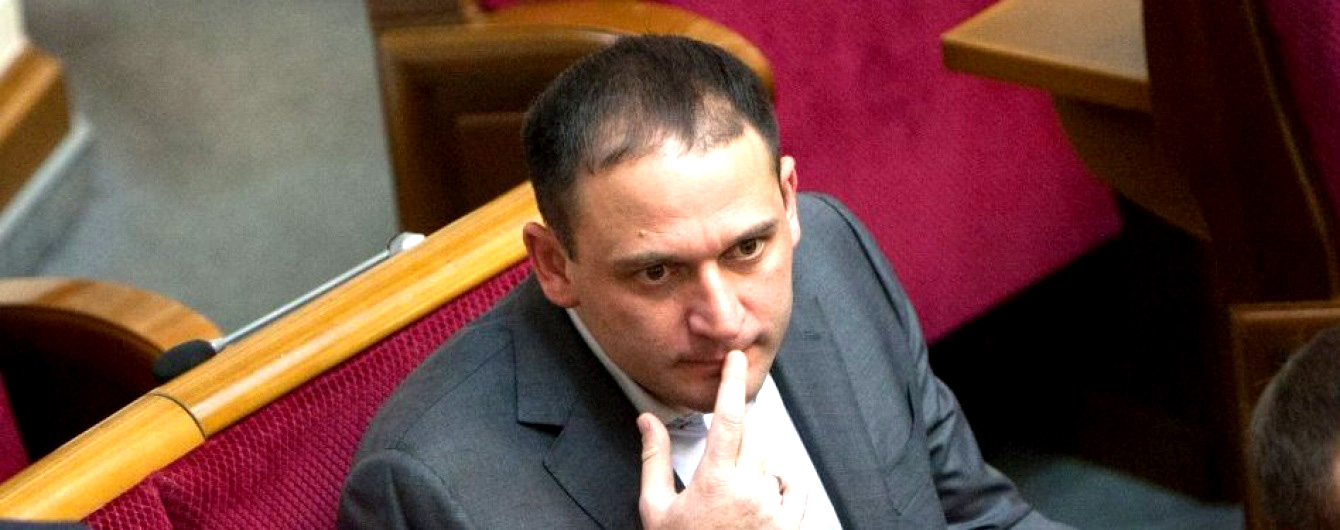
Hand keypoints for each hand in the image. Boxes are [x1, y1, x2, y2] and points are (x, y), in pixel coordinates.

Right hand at [638, 350, 807, 528]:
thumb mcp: (656, 508)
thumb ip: (654, 458)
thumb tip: (647, 422)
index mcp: (716, 482)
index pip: (730, 418)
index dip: (732, 383)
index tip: (735, 360)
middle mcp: (751, 491)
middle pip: (756, 434)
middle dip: (742, 431)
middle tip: (724, 450)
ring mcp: (774, 509)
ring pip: (775, 460)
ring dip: (758, 463)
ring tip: (735, 488)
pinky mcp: (789, 525)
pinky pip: (794, 487)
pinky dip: (779, 484)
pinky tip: (761, 497)